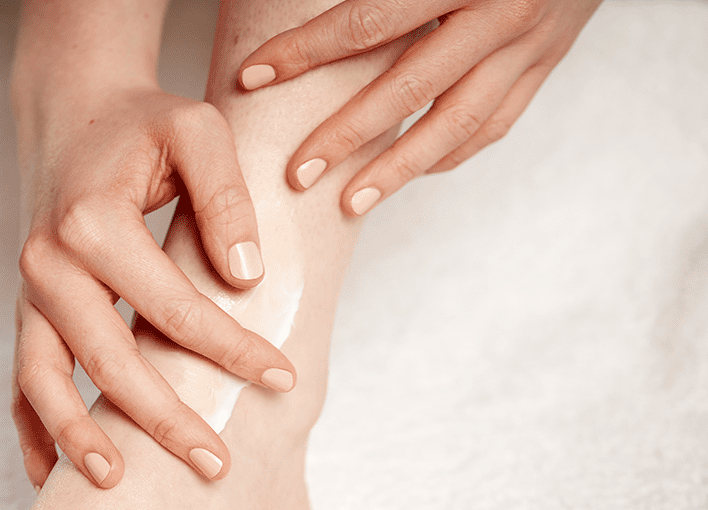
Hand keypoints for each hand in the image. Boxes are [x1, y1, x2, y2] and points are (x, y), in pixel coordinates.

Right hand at [13, 86, 296, 489]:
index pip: (173, 306)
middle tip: (217, 465)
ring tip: (117, 485)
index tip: (282, 379)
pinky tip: (52, 478)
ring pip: (44, 380)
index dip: (231, 347)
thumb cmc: (142, 125)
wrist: (72, 115)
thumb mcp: (198, 129)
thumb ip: (227, 197)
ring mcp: (26, 292)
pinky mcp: (23, 311)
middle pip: (108, 360)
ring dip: (79, 437)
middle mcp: (48, 263)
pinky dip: (33, 430)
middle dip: (164, 418)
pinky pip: (19, 382)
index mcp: (92, 222)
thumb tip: (247, 280)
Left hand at [238, 0, 603, 213]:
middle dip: (346, 135)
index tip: (253, 76)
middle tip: (297, 172)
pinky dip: (447, 155)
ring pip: (453, 125)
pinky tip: (409, 174)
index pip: (366, 22)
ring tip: (347, 204)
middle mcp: (497, 16)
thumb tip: (318, 10)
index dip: (304, 51)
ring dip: (396, 171)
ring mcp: (526, 48)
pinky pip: (491, 127)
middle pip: (407, 88)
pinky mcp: (543, 69)